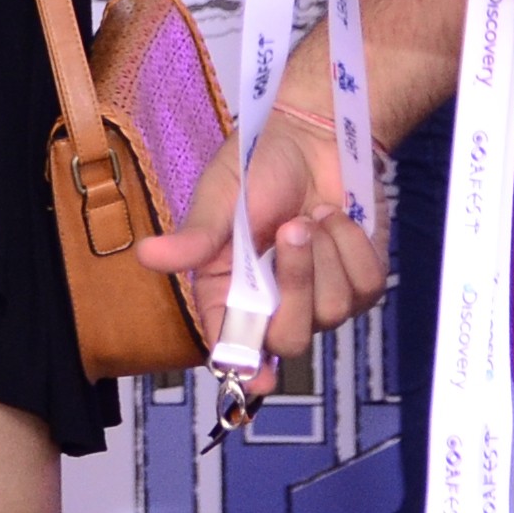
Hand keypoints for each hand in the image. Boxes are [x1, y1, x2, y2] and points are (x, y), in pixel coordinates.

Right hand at [138, 73, 388, 364]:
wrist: (314, 134)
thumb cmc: (258, 163)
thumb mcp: (220, 196)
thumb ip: (195, 235)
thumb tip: (147, 256)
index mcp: (230, 290)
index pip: (233, 344)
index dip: (244, 366)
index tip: (255, 378)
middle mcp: (274, 302)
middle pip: (291, 338)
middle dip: (297, 283)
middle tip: (294, 228)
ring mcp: (320, 295)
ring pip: (333, 312)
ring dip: (325, 253)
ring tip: (313, 212)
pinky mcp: (360, 280)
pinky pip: (365, 286)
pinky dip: (353, 245)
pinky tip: (336, 217)